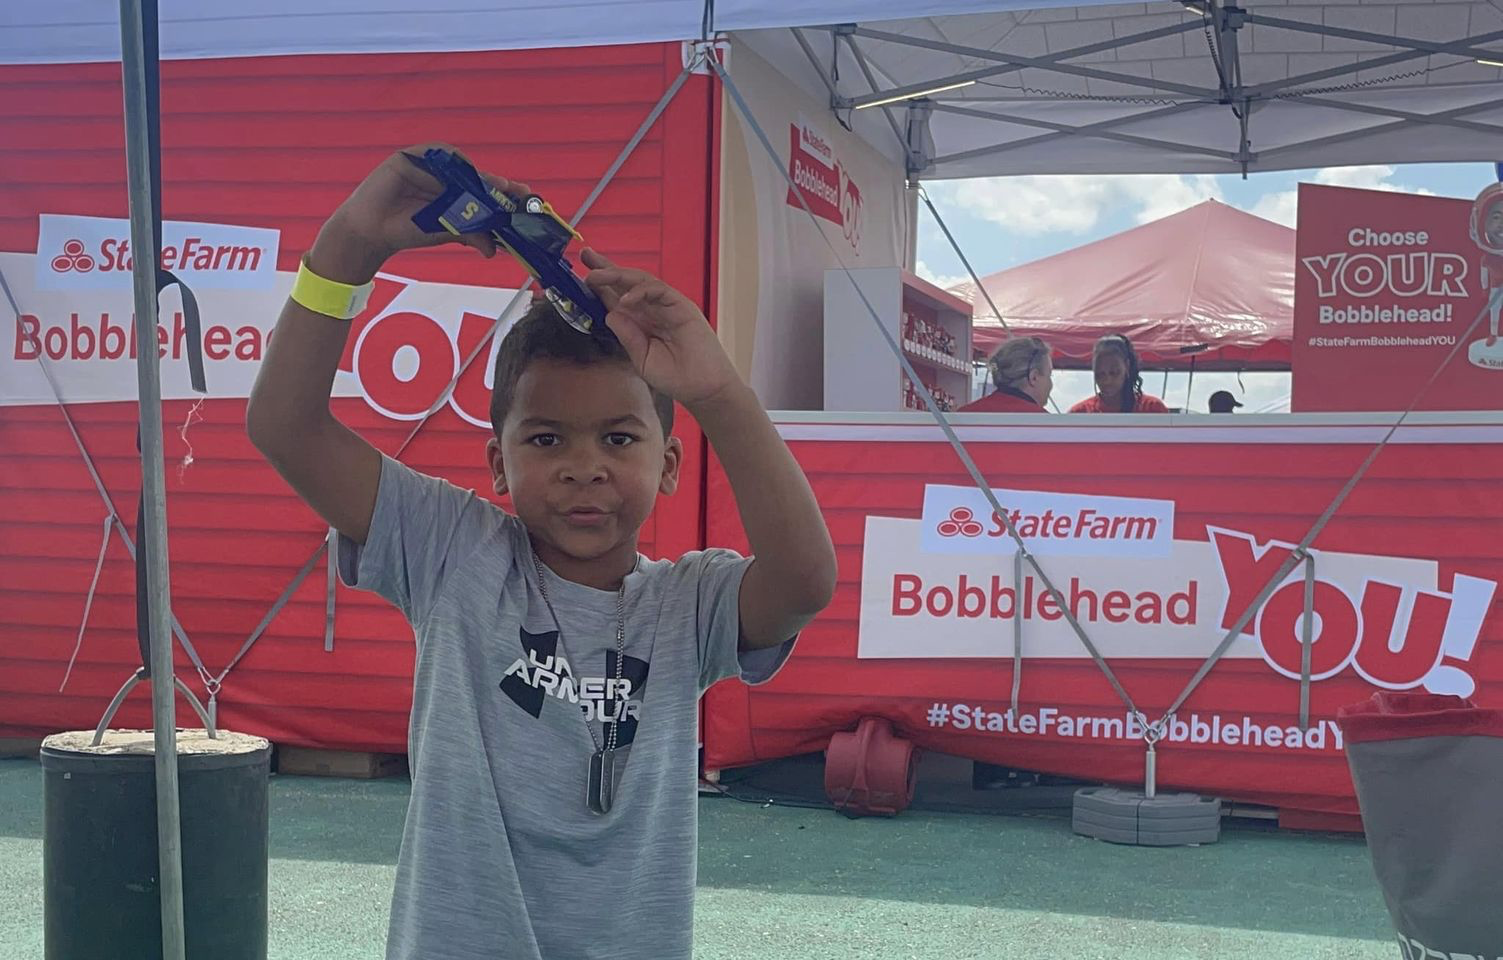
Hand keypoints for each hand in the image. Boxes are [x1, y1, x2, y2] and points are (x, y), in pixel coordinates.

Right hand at [308, 142, 529, 284]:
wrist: (372, 232)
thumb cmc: (407, 229)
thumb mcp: (445, 232)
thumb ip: (469, 234)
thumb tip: (491, 248)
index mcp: (455, 191)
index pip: (484, 188)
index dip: (504, 192)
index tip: (525, 197)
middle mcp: (444, 176)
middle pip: (475, 175)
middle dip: (495, 184)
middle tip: (513, 192)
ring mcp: (428, 165)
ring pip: (458, 165)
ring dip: (474, 175)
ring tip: (489, 189)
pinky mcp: (409, 158)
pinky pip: (432, 155)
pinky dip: (445, 165)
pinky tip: (456, 178)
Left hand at [581, 249, 740, 406]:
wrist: (703, 388)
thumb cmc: (676, 377)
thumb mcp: (641, 359)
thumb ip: (627, 336)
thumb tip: (611, 313)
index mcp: (640, 321)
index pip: (617, 297)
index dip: (599, 286)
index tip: (579, 276)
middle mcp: (652, 309)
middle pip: (626, 282)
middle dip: (605, 268)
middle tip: (585, 256)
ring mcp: (667, 306)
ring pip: (640, 281)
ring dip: (617, 275)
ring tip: (596, 276)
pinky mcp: (682, 306)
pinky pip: (658, 290)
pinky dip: (641, 292)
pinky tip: (625, 300)